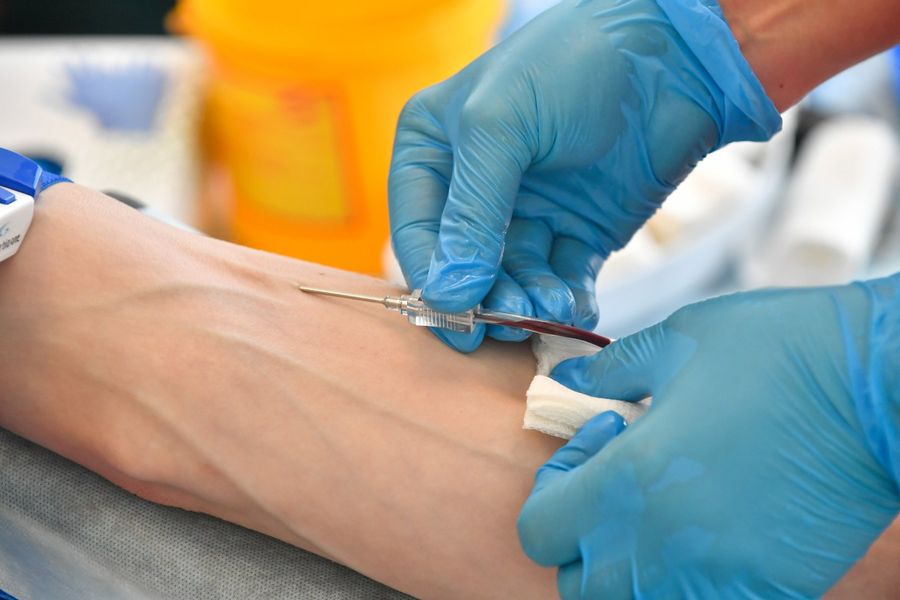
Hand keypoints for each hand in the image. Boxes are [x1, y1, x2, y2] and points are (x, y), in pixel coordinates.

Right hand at [389, 0, 779, 350]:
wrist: (673, 55)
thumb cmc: (571, 63)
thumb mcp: (500, 125)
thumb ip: (471, 211)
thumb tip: (450, 292)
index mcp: (434, 149)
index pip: (416, 228)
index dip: (431, 274)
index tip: (455, 311)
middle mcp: (475, 186)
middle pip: (463, 263)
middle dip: (483, 295)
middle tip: (507, 320)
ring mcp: (528, 212)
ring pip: (513, 278)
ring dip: (526, 302)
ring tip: (547, 310)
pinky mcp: (578, 232)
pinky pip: (562, 279)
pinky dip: (566, 301)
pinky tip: (574, 310)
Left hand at [517, 278, 899, 597]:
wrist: (883, 386)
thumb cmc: (781, 352)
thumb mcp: (678, 341)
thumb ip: (610, 370)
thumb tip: (571, 379)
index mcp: (629, 483)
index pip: (539, 531)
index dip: (552, 485)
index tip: (599, 437)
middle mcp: (664, 548)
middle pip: (577, 586)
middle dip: (579, 538)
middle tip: (612, 480)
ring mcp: (720, 579)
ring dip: (627, 564)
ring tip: (658, 502)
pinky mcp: (772, 589)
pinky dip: (683, 579)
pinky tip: (707, 521)